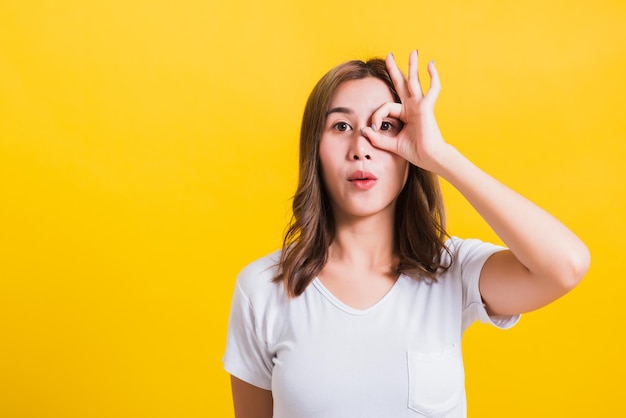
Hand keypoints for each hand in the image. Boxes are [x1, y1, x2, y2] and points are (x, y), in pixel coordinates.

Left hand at [362, 51, 448, 173]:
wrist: (429, 158)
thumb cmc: (415, 152)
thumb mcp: (391, 144)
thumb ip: (378, 138)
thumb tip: (364, 129)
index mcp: (404, 114)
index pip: (385, 106)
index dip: (377, 115)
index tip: (374, 127)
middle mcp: (412, 107)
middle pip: (402, 84)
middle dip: (395, 70)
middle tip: (389, 55)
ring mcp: (420, 105)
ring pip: (415, 81)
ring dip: (412, 66)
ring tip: (413, 52)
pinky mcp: (426, 106)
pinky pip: (433, 88)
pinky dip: (433, 76)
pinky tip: (431, 64)